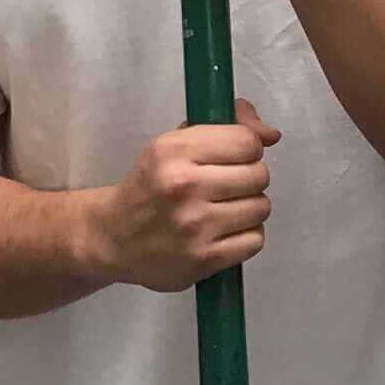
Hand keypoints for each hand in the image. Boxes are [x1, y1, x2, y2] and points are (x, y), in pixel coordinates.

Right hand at [102, 103, 279, 289]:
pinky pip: (255, 240)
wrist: (113, 237)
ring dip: (249, 208)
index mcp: (174, 151)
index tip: (233, 157)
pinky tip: (223, 232)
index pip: (247, 142)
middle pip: (258, 175)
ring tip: (223, 210)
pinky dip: (245, 236)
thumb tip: (271, 134)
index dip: (247, 149)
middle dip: (249, 179)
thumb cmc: (151, 186)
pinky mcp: (204, 257)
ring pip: (261, 207)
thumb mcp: (176, 144)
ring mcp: (195, 225)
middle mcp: (183, 186)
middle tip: (226, 186)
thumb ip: (227, 127)